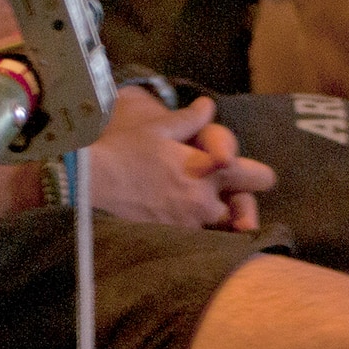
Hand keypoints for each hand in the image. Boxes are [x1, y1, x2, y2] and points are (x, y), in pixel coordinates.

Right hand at [84, 90, 274, 231]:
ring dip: (216, 223)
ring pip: (220, 231)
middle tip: (229, 201)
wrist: (89, 185)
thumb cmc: (123, 153)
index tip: (251, 176)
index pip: (257, 177)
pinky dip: (194, 236)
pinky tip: (181, 225)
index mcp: (208, 171)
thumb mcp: (158, 129)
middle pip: (243, 212)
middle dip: (239, 206)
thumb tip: (208, 106)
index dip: (258, 176)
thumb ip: (189, 119)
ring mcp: (188, 226)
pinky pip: (195, 242)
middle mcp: (204, 203)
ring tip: (201, 213)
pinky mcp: (171, 242)